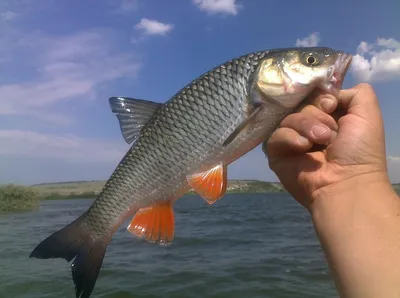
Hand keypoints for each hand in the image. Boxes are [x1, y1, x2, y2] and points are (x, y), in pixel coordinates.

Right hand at [264, 83, 389, 208]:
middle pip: (300, 104)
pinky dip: (290, 138)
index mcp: (330, 118)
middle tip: (329, 134)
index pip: (314, 96)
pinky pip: (275, 135)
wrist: (346, 183)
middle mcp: (310, 128)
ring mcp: (292, 141)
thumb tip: (330, 95)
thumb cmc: (359, 150)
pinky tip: (303, 148)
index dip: (321, 98)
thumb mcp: (367, 113)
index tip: (331, 107)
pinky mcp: (277, 153)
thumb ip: (357, 92)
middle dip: (316, 115)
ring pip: (288, 118)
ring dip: (307, 126)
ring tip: (320, 142)